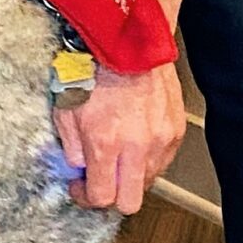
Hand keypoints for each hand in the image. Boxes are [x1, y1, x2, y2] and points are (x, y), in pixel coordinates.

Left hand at [54, 62, 186, 214]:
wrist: (128, 40)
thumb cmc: (94, 67)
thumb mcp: (66, 110)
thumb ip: (71, 149)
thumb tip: (78, 171)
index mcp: (106, 143)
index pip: (102, 197)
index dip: (87, 198)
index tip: (81, 188)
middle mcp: (137, 146)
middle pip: (130, 202)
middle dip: (113, 195)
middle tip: (101, 180)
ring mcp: (161, 139)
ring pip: (148, 181)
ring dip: (131, 175)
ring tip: (119, 152)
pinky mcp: (176, 129)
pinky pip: (163, 159)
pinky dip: (148, 156)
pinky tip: (136, 138)